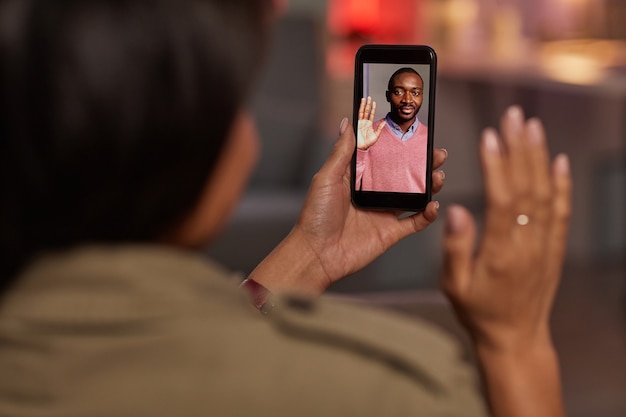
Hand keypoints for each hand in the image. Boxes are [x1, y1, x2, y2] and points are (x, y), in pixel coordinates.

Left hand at [248, 117, 446, 293]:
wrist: (316, 254)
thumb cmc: (315, 217)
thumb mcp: (327, 178)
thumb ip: (341, 151)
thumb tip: (348, 123)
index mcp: (358, 178)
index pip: (383, 156)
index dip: (399, 145)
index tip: (415, 132)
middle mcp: (373, 193)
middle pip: (404, 174)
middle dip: (422, 163)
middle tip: (436, 152)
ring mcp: (383, 213)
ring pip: (414, 195)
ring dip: (429, 185)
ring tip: (438, 175)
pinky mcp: (390, 232)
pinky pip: (415, 222)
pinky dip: (427, 214)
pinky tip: (433, 204)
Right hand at [357, 96, 385, 149]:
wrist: (361, 147)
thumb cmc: (367, 143)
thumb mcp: (376, 135)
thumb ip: (380, 128)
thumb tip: (384, 122)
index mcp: (369, 124)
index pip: (371, 114)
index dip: (373, 108)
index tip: (374, 103)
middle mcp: (364, 122)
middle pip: (366, 111)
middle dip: (368, 104)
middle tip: (369, 98)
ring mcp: (360, 122)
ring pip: (362, 111)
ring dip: (363, 105)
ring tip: (364, 99)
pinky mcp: (357, 123)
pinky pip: (359, 115)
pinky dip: (360, 109)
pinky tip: (361, 105)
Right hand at [441, 106, 570, 416]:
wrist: (516, 338)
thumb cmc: (479, 312)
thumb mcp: (455, 286)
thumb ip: (456, 247)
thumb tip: (455, 208)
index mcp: (501, 253)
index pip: (502, 200)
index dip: (497, 166)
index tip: (490, 136)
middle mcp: (528, 244)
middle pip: (527, 187)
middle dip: (519, 148)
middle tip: (513, 115)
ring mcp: (545, 245)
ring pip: (546, 194)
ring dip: (539, 157)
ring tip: (532, 125)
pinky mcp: (554, 247)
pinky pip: (562, 211)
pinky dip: (562, 184)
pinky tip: (558, 160)